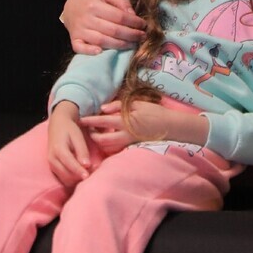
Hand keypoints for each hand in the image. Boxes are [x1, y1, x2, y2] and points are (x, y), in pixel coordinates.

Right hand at [46, 103, 93, 185]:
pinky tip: (81, 173)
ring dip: (76, 179)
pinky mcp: (53, 169)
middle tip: (92, 172)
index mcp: (58, 149)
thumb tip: (87, 166)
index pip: (69, 164)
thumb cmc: (69, 130)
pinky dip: (73, 180)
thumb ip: (82, 151)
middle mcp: (52, 159)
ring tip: (88, 172)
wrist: (58, 125)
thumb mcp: (77, 137)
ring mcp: (51, 165)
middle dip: (79, 177)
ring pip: (65, 179)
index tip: (87, 176)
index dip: (79, 171)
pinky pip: (63, 179)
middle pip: (66, 175)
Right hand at [61, 0, 145, 53]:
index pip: (119, 16)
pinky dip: (90, 51)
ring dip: (120, 45)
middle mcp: (87, 18)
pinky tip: (101, 52)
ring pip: (102, 41)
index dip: (134, 22)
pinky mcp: (74, 40)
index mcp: (95, 5)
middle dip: (131, 35)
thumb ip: (120, 0)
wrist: (70, 7)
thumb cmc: (92, 1)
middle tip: (143, 37)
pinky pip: (81, 48)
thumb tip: (133, 14)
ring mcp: (80, 30)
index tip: (144, 25)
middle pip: (113, 30)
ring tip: (133, 44)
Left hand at [78, 99, 207, 151]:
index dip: (90, 121)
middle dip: (93, 136)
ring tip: (96, 135)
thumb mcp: (137, 104)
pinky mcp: (133, 146)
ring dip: (100, 142)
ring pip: (109, 147)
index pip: (102, 122)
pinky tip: (108, 139)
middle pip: (102, 140)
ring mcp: (129, 142)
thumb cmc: (155, 112)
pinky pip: (117, 148)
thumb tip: (103, 108)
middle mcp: (125, 134)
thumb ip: (119, 106)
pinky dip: (110, 145)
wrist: (172, 127)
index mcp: (125, 121)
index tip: (80, 119)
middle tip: (87, 130)